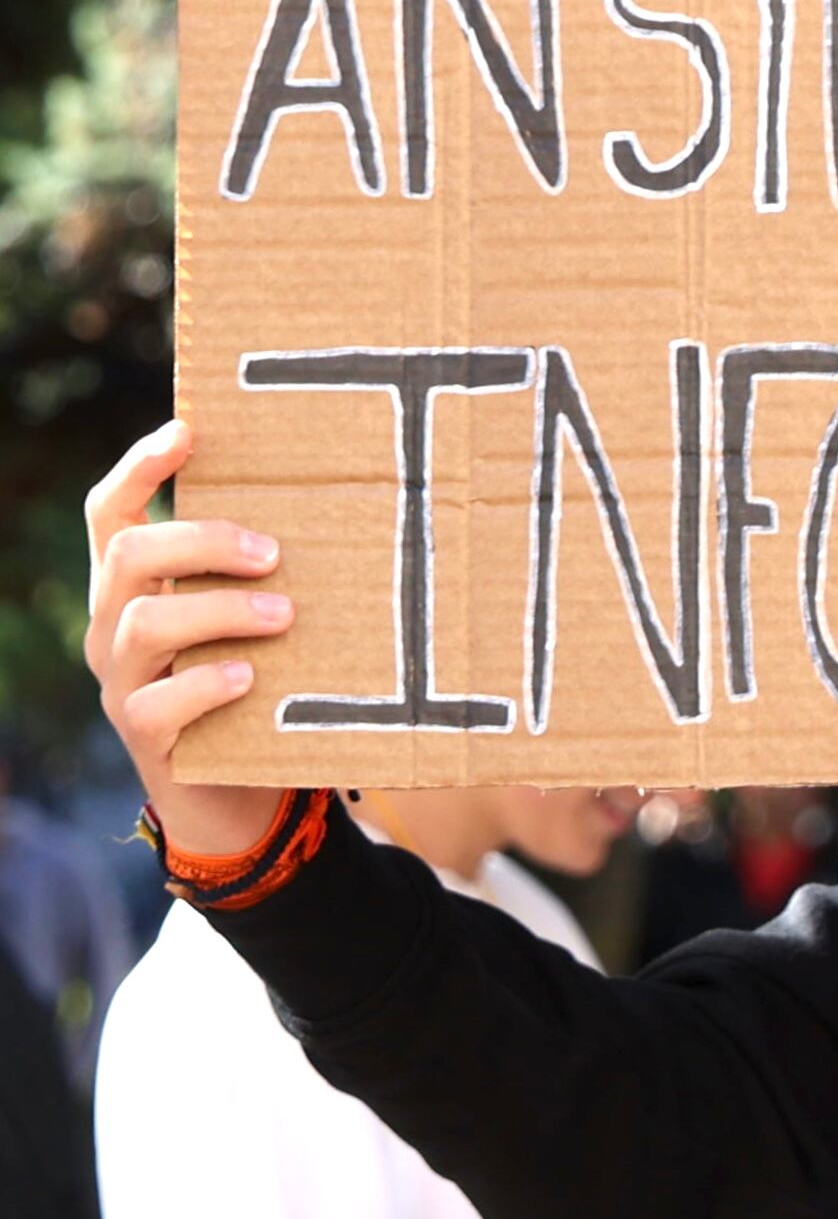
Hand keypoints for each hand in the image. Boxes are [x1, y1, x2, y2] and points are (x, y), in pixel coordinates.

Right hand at [81, 421, 297, 865]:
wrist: (235, 789)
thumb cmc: (258, 679)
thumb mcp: (252, 617)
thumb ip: (263, 572)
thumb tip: (344, 501)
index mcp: (134, 585)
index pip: (111, 512)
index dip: (140, 467)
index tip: (188, 429)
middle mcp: (113, 625)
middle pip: (128, 554)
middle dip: (203, 541)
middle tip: (275, 553)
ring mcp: (122, 680)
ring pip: (143, 624)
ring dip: (221, 610)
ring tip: (285, 615)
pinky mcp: (143, 735)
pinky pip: (157, 703)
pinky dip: (206, 683)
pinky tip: (250, 677)